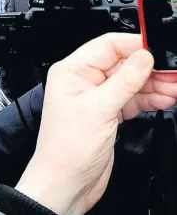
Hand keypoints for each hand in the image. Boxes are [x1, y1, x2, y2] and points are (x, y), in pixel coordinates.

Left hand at [16, 33, 176, 214]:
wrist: (65, 186)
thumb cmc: (65, 150)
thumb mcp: (98, 110)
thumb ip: (124, 82)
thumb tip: (143, 57)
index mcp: (72, 71)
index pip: (107, 46)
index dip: (134, 45)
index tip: (156, 48)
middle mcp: (84, 80)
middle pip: (122, 63)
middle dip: (149, 67)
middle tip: (172, 70)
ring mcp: (97, 98)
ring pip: (130, 81)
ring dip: (153, 83)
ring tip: (174, 85)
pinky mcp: (108, 114)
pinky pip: (132, 99)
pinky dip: (149, 98)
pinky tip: (165, 97)